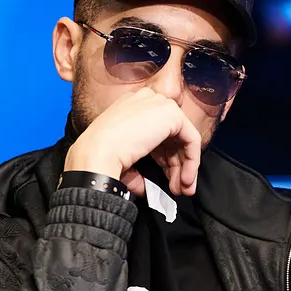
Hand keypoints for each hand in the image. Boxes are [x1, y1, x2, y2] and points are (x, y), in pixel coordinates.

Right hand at [64, 86, 201, 196]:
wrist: (97, 153)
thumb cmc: (102, 158)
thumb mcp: (124, 161)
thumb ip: (139, 170)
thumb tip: (146, 188)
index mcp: (130, 107)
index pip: (156, 131)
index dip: (163, 157)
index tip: (164, 178)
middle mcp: (145, 101)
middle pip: (171, 135)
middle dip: (176, 165)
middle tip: (178, 187)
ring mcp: (159, 104)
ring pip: (183, 138)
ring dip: (186, 167)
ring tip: (183, 189)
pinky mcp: (172, 114)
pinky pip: (192, 139)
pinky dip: (192, 161)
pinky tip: (186, 179)